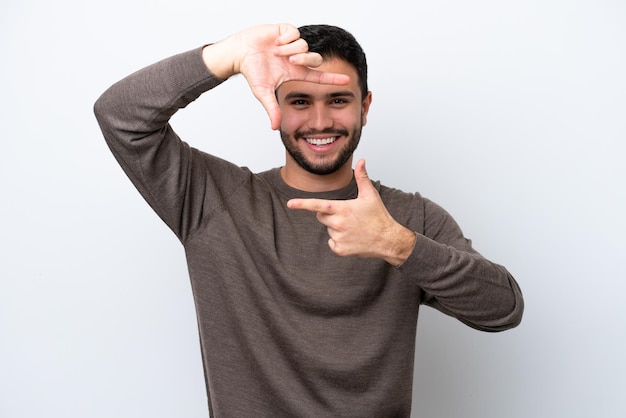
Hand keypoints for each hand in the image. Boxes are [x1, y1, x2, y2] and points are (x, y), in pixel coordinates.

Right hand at [204, 24, 349, 129]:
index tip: (347, 81)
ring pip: (305, 45)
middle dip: (304, 59)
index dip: (333, 78)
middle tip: (290, 61)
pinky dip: (285, 39)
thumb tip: (275, 128)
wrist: (240, 53)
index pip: (319, 76)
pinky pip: (295, 33)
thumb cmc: (252, 71)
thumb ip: (272, 108)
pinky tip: (275, 42)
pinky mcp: (286, 31)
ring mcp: (293, 44)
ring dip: (290, 49)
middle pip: (315, 58)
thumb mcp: (263, 92)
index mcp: (296, 72)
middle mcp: (297, 58)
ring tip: (276, 52)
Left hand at [287, 159, 416, 265]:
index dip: (302, 204)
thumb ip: (362, 177)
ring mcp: (338, 238)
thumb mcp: (370, 195)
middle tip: (347, 216)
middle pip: (321, 216)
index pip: (317, 205)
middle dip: (329, 214)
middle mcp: (338, 224)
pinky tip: (352, 238)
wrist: (388, 240)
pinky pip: (332, 243)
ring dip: (336, 228)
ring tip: (354, 228)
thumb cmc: (379, 216)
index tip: (290, 204)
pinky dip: (339, 241)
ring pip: (328, 230)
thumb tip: (361, 161)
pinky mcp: (340, 250)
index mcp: (342, 209)